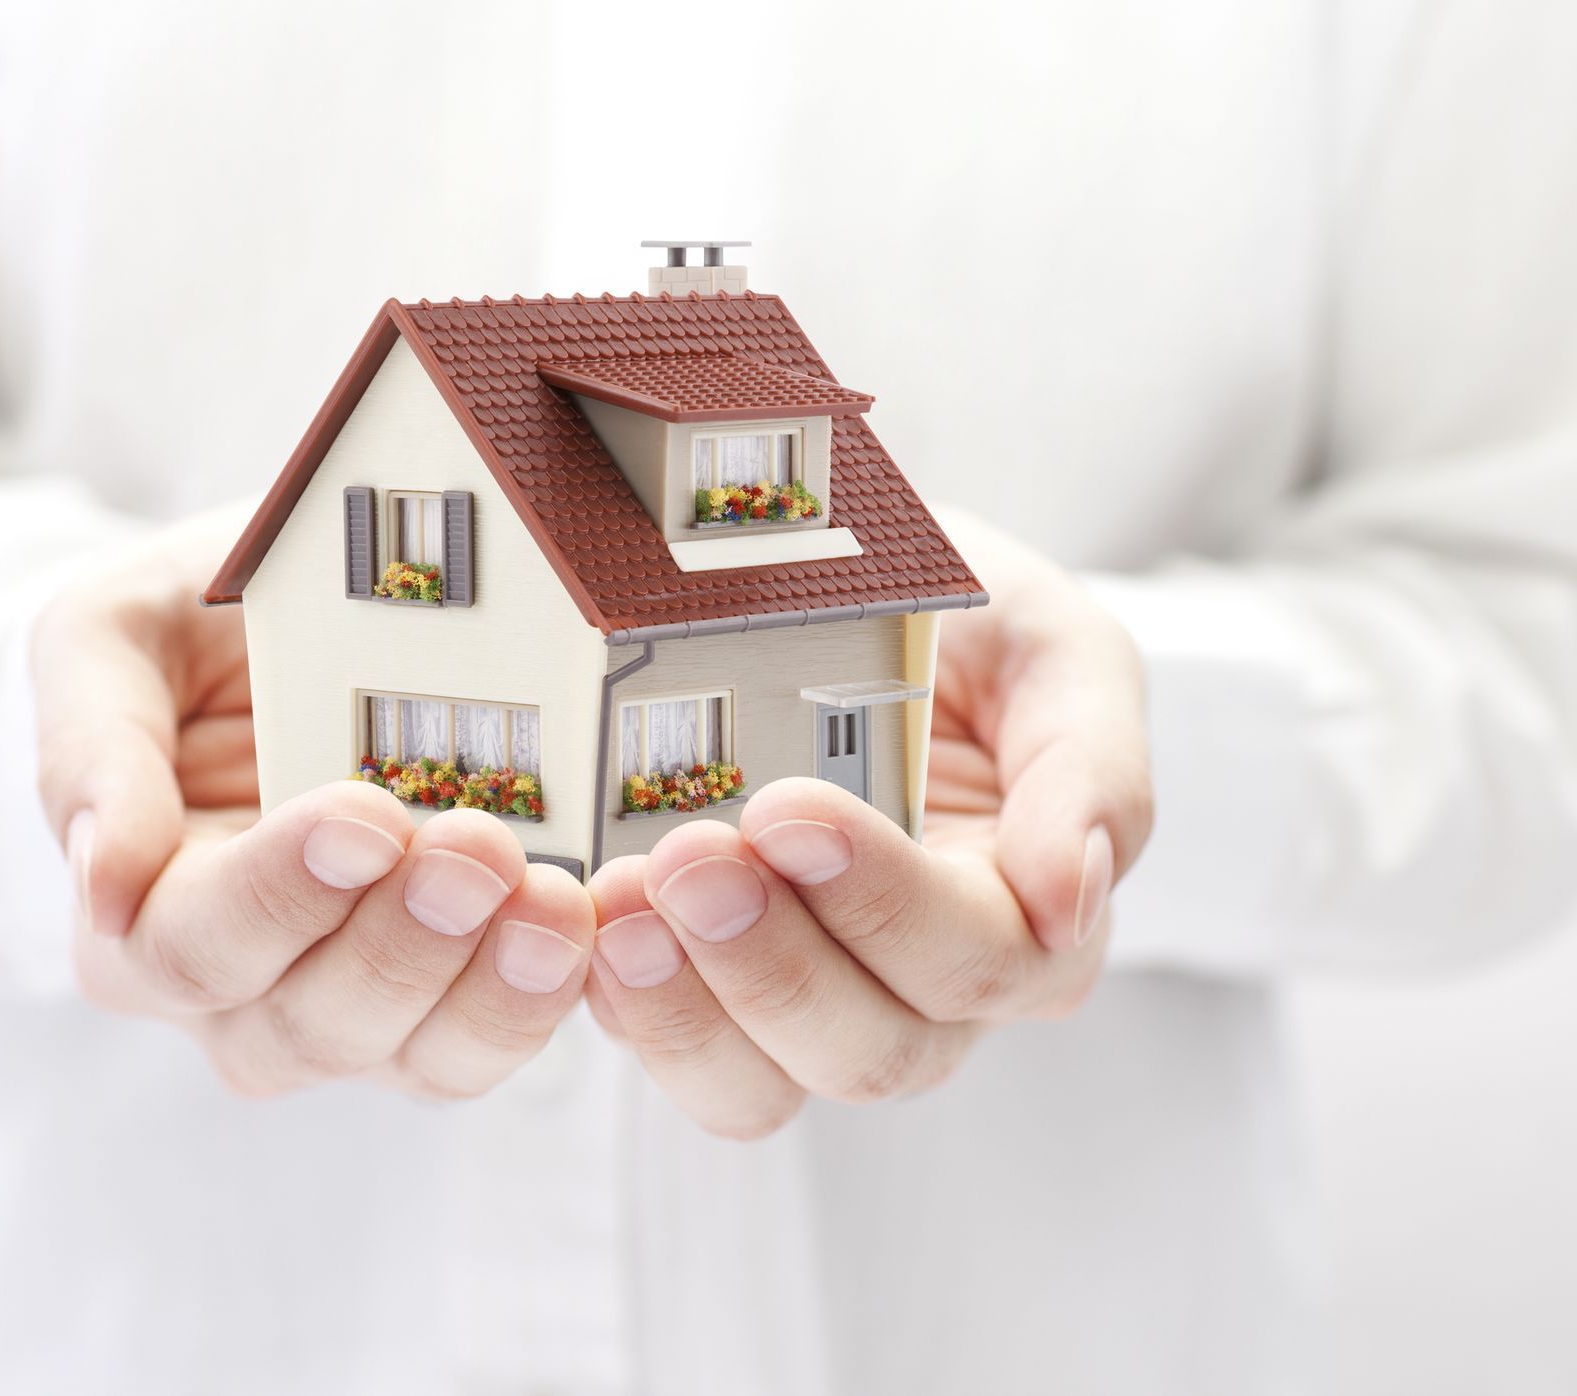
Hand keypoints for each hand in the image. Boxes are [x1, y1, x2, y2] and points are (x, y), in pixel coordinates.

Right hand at [30, 512, 593, 1097]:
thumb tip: (102, 884)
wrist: (266, 640)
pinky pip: (492, 1035)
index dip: (278, 894)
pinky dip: (547, 994)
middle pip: (309, 1022)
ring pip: (414, 1053)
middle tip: (478, 848)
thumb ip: (92, 749)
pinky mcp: (448, 996)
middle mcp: (238, 996)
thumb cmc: (174, 641)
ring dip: (491, 989)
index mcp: (139, 920)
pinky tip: (592, 927)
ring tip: (556, 905)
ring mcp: (351, 1008)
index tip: (364, 816)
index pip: (191, 946)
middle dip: (403, 939)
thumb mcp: (105, 643)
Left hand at [583, 510, 1153, 1138]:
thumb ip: (1092, 763)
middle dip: (772, 964)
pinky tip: (590, 930)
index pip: (981, 960)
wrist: (859, 594)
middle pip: (870, 1050)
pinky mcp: (709, 985)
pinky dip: (626, 1005)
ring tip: (619, 910)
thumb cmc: (973, 625)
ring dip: (687, 1009)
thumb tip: (1075, 897)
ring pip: (765, 1088)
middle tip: (686, 856)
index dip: (885, 903)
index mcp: (1028, 916)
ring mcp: (810, 995)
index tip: (789, 809)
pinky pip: (675, 1050)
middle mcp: (925, 989)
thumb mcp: (1057, 648)